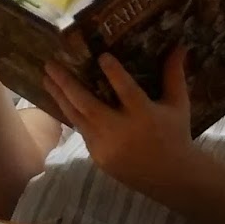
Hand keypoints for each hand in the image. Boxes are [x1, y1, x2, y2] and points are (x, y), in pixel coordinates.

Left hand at [43, 48, 192, 199]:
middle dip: (67, 84)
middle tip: (50, 64)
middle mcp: (122, 131)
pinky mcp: (98, 156)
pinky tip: (60, 99)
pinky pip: (81, 131)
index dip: (115, 74)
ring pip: (77, 118)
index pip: (127, 92)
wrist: (171, 177)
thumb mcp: (178, 104)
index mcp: (145, 116)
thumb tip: (179, 46)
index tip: (101, 56)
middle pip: (89, 105)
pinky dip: (70, 113)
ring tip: (46, 78)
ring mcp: (107, 146)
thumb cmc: (175, 134)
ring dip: (60, 97)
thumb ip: (173, 75)